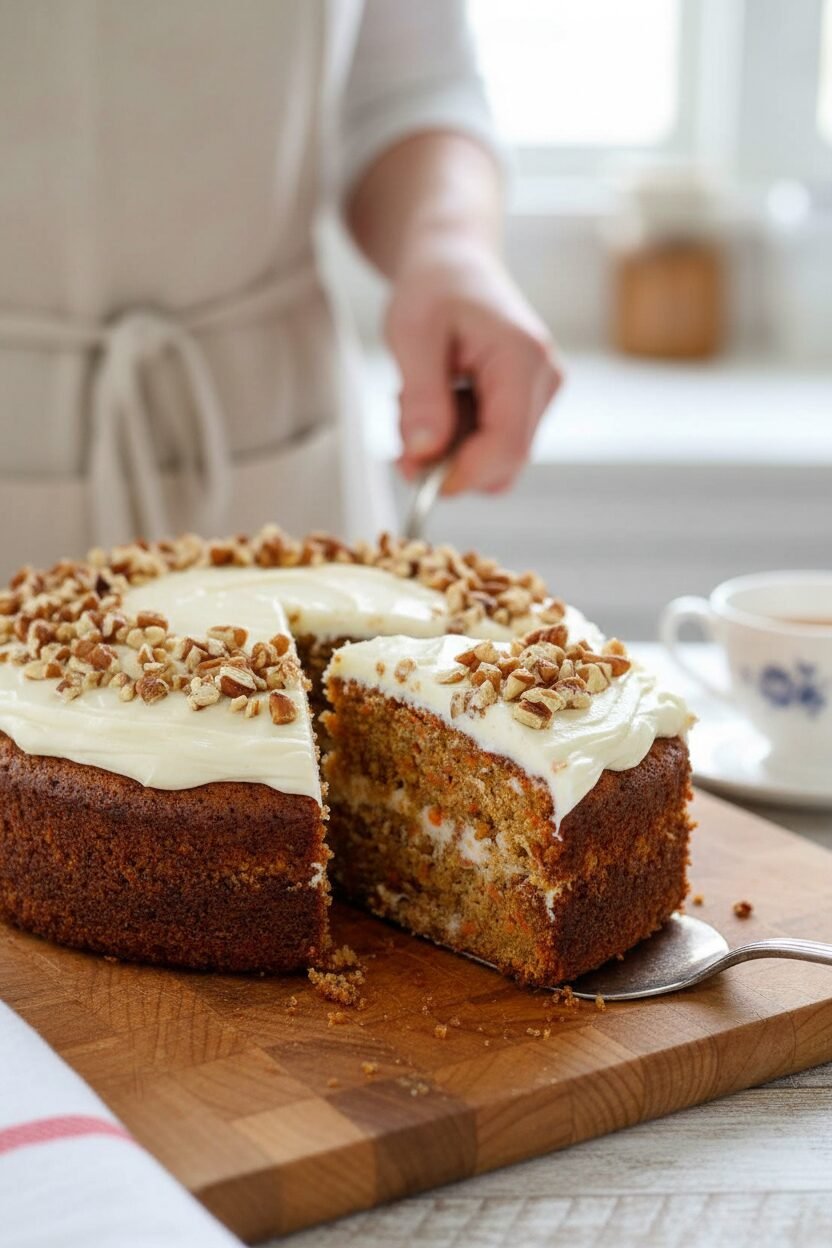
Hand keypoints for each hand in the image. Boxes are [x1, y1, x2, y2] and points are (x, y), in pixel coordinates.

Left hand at [385, 232, 562, 494]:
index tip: (414, 472)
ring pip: (497, 459)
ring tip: (419, 401)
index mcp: (523, 358)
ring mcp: (543, 393)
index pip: (507, 446)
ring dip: (450, 448)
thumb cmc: (435, 285)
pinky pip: (495, 444)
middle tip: (402, 433)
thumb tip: (425, 453)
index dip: (462, 473)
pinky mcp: (530, 402)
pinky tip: (439, 403)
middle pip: (505, 461)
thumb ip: (421, 396)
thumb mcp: (411, 334)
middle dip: (450, 463)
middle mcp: (546, 380)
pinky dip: (459, 438)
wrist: (455, 260)